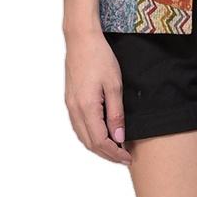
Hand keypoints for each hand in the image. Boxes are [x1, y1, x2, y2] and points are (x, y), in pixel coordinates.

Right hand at [63, 26, 132, 165]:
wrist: (81, 39)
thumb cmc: (99, 57)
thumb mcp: (114, 84)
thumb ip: (116, 113)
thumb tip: (118, 137)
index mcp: (87, 107)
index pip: (100, 141)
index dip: (114, 153)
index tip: (127, 157)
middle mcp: (75, 110)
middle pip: (89, 143)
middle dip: (106, 153)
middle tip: (123, 156)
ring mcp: (70, 105)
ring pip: (82, 136)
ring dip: (97, 146)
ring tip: (114, 148)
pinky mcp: (70, 99)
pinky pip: (78, 126)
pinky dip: (90, 135)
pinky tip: (100, 133)